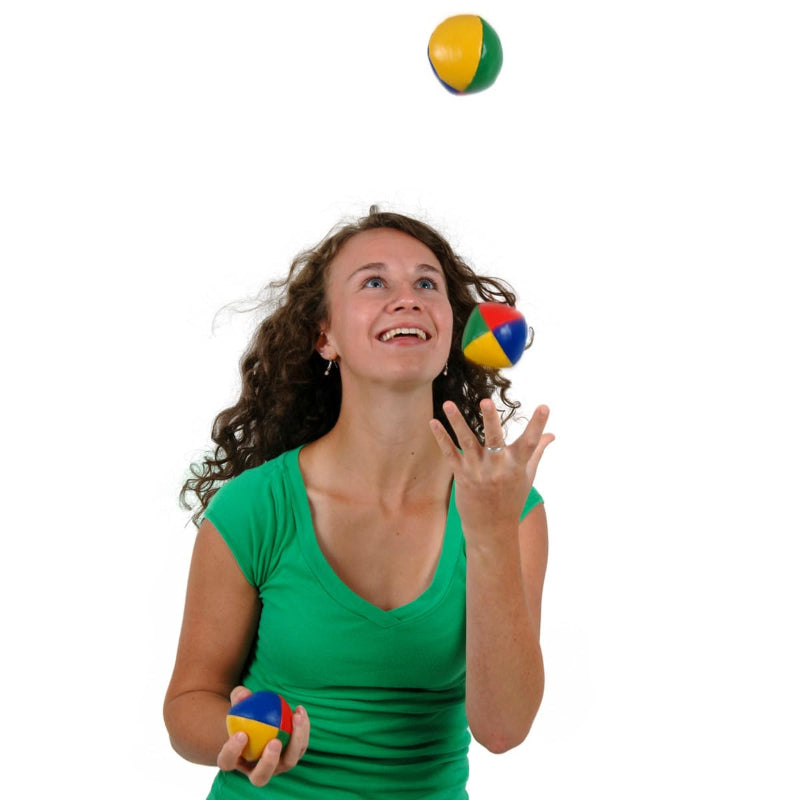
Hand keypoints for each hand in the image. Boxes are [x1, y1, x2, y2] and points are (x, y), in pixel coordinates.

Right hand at [217, 686, 309, 787]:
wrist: (257, 723)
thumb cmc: (244, 713)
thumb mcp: (238, 702)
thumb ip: (239, 697)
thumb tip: (244, 694)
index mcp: (234, 761)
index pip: (228, 762)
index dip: (232, 752)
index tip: (241, 734)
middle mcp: (255, 771)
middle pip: (261, 777)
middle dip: (268, 762)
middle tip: (275, 742)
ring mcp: (276, 767)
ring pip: (288, 762)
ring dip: (295, 741)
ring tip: (296, 717)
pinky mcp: (292, 757)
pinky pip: (300, 746)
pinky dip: (302, 729)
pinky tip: (299, 710)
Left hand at [429, 399, 553, 543]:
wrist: (492, 528)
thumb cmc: (512, 498)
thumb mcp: (527, 475)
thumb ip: (537, 451)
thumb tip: (552, 434)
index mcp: (516, 466)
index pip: (530, 443)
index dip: (538, 424)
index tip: (544, 406)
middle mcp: (497, 467)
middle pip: (494, 439)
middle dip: (490, 420)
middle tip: (486, 400)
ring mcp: (478, 471)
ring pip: (466, 442)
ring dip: (457, 422)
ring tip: (449, 403)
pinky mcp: (461, 475)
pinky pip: (450, 453)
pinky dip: (441, 437)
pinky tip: (433, 422)